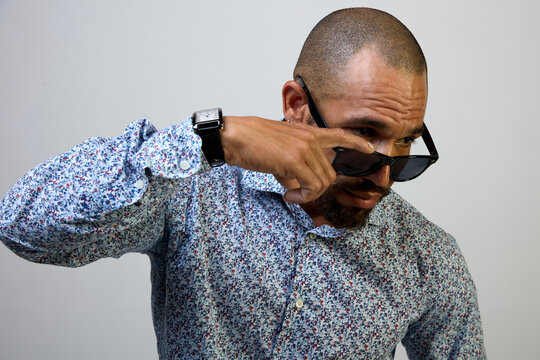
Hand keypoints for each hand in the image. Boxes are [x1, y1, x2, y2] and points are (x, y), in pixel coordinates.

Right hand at [220, 116, 373, 203]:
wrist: (235, 136)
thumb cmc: (252, 141)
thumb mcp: (280, 146)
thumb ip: (295, 161)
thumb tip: (297, 183)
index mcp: (307, 132)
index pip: (339, 135)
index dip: (357, 143)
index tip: (370, 149)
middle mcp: (310, 138)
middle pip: (330, 173)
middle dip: (318, 189)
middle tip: (298, 193)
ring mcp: (304, 148)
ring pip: (323, 182)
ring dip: (308, 195)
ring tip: (292, 194)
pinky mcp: (294, 160)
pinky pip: (311, 187)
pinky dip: (302, 197)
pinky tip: (289, 194)